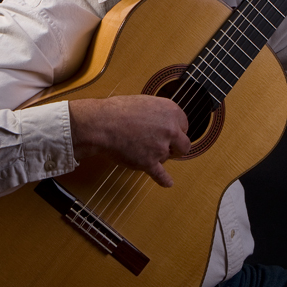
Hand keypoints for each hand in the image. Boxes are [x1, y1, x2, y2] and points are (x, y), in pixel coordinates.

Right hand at [68, 95, 190, 187]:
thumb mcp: (146, 102)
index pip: (184, 125)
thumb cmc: (118, 111)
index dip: (175, 130)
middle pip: (184, 145)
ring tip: (142, 149)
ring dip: (159, 156)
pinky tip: (168, 183)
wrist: (102, 124)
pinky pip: (160, 175)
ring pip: (168, 157)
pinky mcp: (149, 162)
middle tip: (167, 147)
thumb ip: (160, 114)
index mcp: (171, 111)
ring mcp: (160, 147)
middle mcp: (170, 129)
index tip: (169, 133)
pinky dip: (164, 180)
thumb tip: (165, 122)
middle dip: (176, 147)